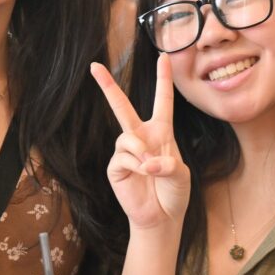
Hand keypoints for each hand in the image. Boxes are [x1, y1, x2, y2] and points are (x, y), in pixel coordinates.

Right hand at [91, 55, 190, 230]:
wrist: (162, 218)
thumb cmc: (174, 193)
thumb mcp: (181, 175)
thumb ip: (168, 164)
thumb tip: (147, 161)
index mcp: (161, 132)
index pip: (163, 100)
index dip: (163, 78)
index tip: (163, 56)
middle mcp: (141, 137)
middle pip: (122, 106)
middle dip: (108, 86)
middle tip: (94, 66)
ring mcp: (126, 152)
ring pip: (127, 137)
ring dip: (142, 152)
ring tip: (152, 169)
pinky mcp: (116, 167)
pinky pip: (123, 157)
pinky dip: (137, 165)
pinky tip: (143, 174)